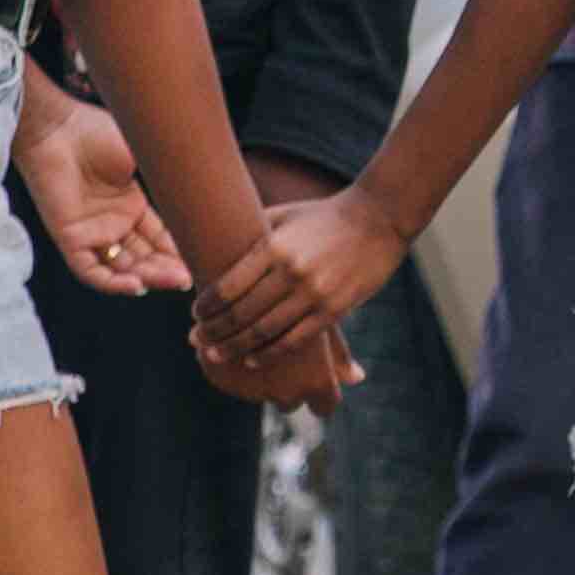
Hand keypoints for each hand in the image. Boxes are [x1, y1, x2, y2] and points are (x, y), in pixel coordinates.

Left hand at [20, 93, 182, 295]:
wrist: (59, 128)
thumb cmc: (96, 133)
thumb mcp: (142, 155)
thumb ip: (167, 177)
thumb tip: (203, 192)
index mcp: (131, 204)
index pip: (159, 239)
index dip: (177, 251)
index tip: (201, 258)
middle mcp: (113, 223)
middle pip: (144, 257)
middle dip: (167, 270)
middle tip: (188, 278)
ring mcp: (92, 232)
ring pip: (122, 268)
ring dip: (148, 277)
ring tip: (172, 281)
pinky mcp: (70, 238)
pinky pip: (91, 271)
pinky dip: (113, 283)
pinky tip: (137, 285)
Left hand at [194, 195, 403, 394]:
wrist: (379, 219)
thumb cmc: (324, 216)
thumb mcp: (284, 215)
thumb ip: (252, 230)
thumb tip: (215, 242)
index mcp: (274, 246)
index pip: (228, 285)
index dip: (207, 306)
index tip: (195, 315)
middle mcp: (291, 271)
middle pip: (241, 313)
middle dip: (213, 332)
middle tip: (196, 341)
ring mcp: (314, 293)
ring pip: (265, 331)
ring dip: (236, 347)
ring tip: (216, 354)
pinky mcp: (334, 309)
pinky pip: (295, 340)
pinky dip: (270, 353)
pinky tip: (253, 359)